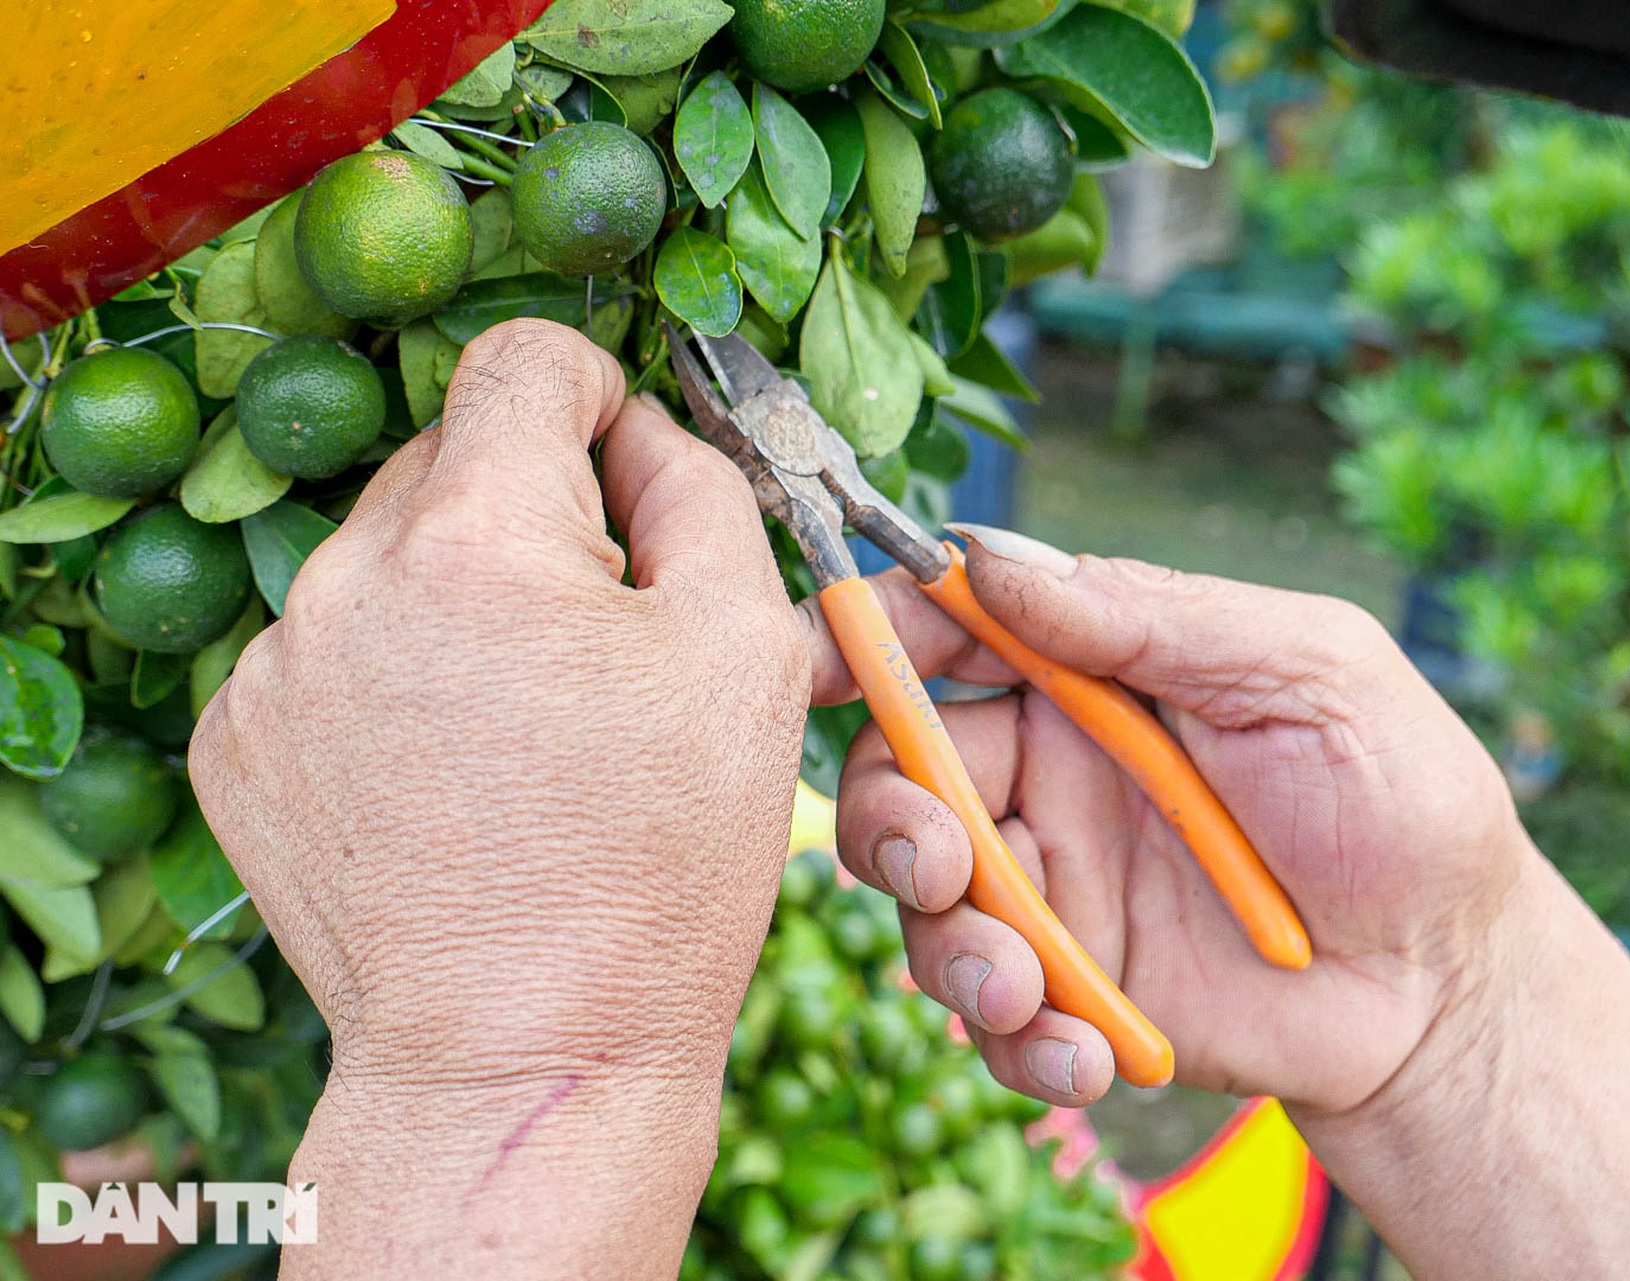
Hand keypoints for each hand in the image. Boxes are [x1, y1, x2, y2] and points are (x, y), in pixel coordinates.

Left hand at [189, 320, 808, 1276]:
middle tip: (597, 638)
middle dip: (532, 517)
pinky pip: (328, 650)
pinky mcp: (235, 743)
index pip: (522, 363)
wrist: (519, 1054)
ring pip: (386, 559)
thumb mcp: (744, 652)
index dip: (594, 391)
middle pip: (450, 460)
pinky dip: (392, 677)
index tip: (621, 456)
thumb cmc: (655, 866)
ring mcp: (274, 668)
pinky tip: (450, 774)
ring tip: (522, 731)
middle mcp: (346, 580)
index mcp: (476, 538)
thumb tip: (642, 430)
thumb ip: (699, 491)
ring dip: (458, 599)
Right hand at [808, 527, 1533, 1113]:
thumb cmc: (1401, 801)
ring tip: (1031, 990)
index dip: (866, 636)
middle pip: (898, 776)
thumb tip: (997, 562)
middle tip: (937, 865)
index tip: (813, 661)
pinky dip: (1019, 1041)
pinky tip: (1091, 1052)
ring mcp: (1058, 889)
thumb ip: (1155, 615)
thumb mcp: (1309, 669)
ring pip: (925, 906)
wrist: (1452, 984)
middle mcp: (1054, 775)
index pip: (949, 634)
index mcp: (1098, 675)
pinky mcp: (1074, 993)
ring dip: (952, 949)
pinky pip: (993, 1018)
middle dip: (887, 820)